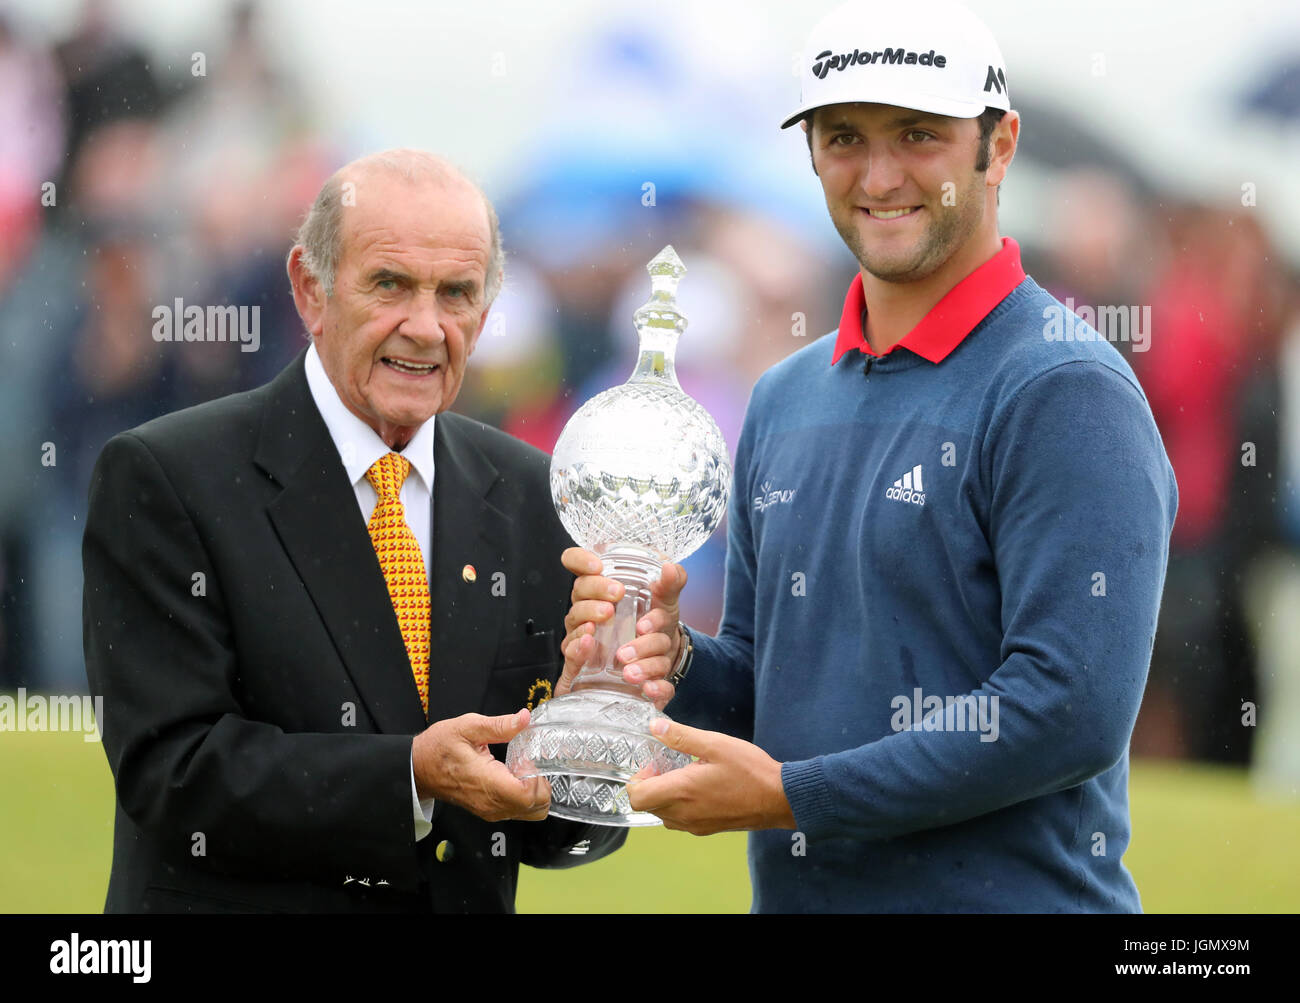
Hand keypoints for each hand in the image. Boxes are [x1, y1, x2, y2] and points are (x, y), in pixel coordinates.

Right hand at [412, 709, 549, 821]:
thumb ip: (499, 725)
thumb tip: (524, 718)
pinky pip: (519, 811)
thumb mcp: (467, 727)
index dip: (537, 776)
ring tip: (523, 768)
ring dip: (536, 791)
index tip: (528, 758)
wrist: (418, 768)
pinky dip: (526, 796)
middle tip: (530, 761)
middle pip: (536, 807)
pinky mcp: (489, 811)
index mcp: (487, 783)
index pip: (527, 795)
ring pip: (531, 812)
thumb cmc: (439, 747)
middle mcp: (491, 803)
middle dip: (543, 784)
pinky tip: (516, 775)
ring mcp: (490, 810)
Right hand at [556, 547, 686, 710]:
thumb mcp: (666, 601)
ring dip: (589, 614)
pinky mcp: (583, 661)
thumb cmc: (654, 621)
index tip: (598, 564)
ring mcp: (582, 633)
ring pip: (576, 621)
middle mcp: (587, 607)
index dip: (581, 559)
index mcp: (601, 586)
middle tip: (617, 593)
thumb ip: (670, 583)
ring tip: (607, 614)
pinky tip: (589, 644)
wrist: (661, 657)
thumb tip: (670, 567)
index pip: (576, 562)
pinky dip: (578, 650)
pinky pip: (572, 656)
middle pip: (579, 590)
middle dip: (596, 588)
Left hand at [627, 719, 796, 834]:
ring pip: (662, 815)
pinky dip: (678, 805)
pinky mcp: (706, 830)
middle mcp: (683, 814)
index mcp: (682, 792)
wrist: (778, 799)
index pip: (637, 798)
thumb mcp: (715, 744)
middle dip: (650, 785)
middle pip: (647, 806)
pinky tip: (697, 787)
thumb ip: (681, 736)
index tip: (654, 762)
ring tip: (683, 775)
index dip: (637, 779)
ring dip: (663, 796)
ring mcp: (695, 826)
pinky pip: (679, 820)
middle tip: (668, 764)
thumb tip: (654, 727)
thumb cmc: (749, 770)